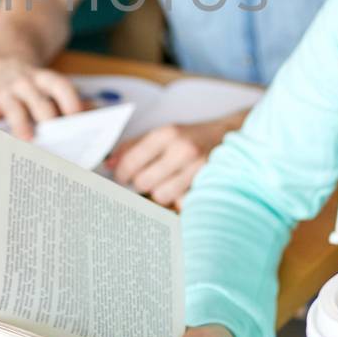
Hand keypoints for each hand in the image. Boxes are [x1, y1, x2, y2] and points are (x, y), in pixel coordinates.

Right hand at [0, 56, 83, 138]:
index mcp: (46, 80)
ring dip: (20, 123)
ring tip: (27, 139)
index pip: (60, 86)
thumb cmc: (35, 87)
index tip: (77, 118)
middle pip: (38, 100)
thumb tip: (95, 118)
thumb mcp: (52, 87)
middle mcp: (26, 83)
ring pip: (14, 107)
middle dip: (46, 117)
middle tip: (56, 138)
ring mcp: (6, 92)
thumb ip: (71, 103)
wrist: (6, 64)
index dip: (69, 101)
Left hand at [108, 115, 239, 208]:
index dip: (121, 173)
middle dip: (140, 183)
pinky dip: (178, 199)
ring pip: (161, 196)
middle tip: (145, 178)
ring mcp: (198, 170)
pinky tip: (180, 188)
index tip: (120, 177)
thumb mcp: (162, 133)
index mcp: (167, 134)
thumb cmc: (190, 137)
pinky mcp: (209, 186)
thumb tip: (109, 163)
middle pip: (144, 182)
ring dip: (159, 192)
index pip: (132, 161)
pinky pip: (181, 203)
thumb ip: (133, 146)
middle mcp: (183, 150)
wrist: (228, 136)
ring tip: (164, 183)